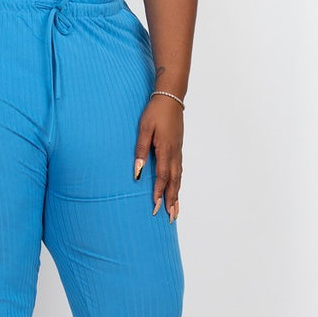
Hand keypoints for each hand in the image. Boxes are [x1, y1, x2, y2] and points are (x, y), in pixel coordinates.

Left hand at [133, 95, 183, 221]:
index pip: (162, 177)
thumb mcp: (143, 129)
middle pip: (174, 182)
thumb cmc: (155, 112)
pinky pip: (180, 170)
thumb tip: (138, 172)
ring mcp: (178, 151)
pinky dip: (179, 183)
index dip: (158, 193)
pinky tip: (176, 188)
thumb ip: (140, 150)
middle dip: (172, 201)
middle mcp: (174, 153)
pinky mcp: (178, 148)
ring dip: (177, 194)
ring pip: (179, 177)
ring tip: (176, 210)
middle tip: (171, 218)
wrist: (171, 98)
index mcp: (165, 149)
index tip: (155, 207)